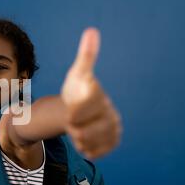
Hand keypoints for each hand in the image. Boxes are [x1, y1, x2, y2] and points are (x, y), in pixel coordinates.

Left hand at [61, 28, 121, 159]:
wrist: (82, 111)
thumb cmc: (77, 91)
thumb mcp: (77, 75)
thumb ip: (85, 56)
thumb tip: (92, 31)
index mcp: (101, 97)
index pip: (77, 111)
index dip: (71, 112)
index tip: (71, 107)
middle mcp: (112, 114)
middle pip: (80, 130)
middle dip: (72, 126)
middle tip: (74, 120)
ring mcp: (114, 130)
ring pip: (85, 142)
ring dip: (77, 138)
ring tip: (79, 128)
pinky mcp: (113, 143)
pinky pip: (93, 152)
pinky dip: (85, 148)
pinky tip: (85, 139)